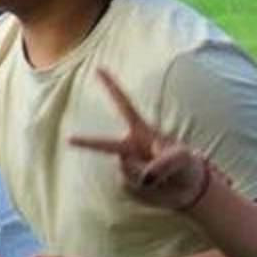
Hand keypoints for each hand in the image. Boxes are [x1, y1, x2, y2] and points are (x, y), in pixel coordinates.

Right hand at [68, 68, 212, 209]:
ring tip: (163, 176)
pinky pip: (130, 184)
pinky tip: (156, 186)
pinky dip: (144, 187)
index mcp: (141, 131)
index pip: (124, 105)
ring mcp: (128, 165)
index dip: (111, 86)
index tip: (98, 68)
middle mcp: (130, 147)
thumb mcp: (182, 159)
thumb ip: (163, 164)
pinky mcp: (129, 183)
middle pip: (103, 144)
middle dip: (85, 142)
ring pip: (127, 170)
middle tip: (68, 139)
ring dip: (146, 175)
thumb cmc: (187, 165)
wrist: (189, 188)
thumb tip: (144, 177)